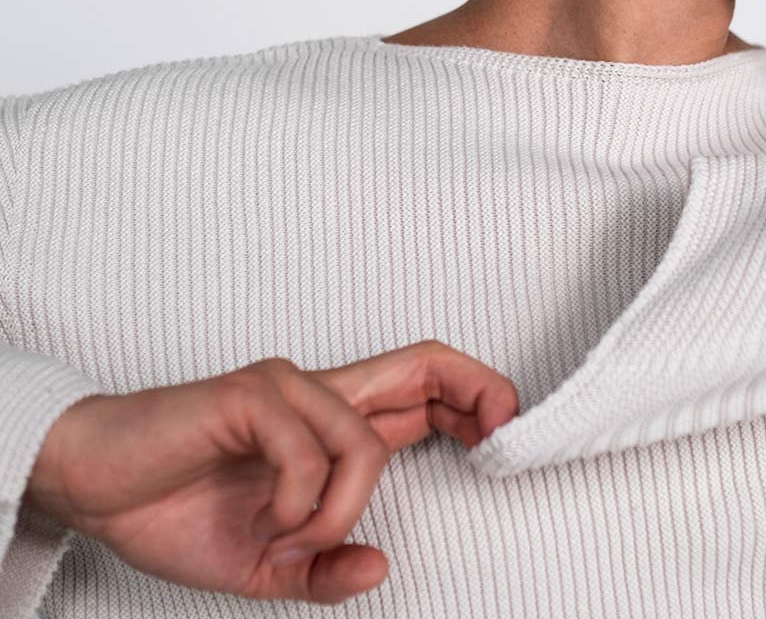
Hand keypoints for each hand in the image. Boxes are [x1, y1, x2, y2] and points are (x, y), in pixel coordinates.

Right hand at [24, 341, 518, 604]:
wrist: (92, 482)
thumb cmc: (174, 508)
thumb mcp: (263, 563)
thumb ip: (322, 568)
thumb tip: (380, 568)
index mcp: (331, 423)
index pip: (422, 387)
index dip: (474, 397)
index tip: (507, 433)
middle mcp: (319, 393)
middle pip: (422, 363)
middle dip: (476, 389)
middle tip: (503, 430)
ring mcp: (286, 388)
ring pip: (366, 438)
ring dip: (344, 506)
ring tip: (296, 538)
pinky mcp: (249, 394)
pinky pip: (308, 447)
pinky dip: (302, 499)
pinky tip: (271, 520)